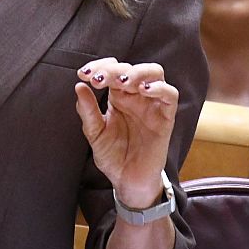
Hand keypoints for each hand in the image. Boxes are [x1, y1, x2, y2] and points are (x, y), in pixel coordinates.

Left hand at [74, 58, 176, 209]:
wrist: (127, 181)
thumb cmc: (113, 156)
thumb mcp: (94, 133)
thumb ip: (87, 111)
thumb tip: (79, 86)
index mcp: (118, 96)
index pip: (112, 69)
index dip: (99, 66)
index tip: (83, 74)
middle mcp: (135, 96)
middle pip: (130, 68)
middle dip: (113, 69)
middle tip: (98, 78)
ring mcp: (152, 105)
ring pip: (155, 73)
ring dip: (138, 72)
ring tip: (122, 81)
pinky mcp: (166, 118)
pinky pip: (170, 96)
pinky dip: (159, 88)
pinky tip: (143, 90)